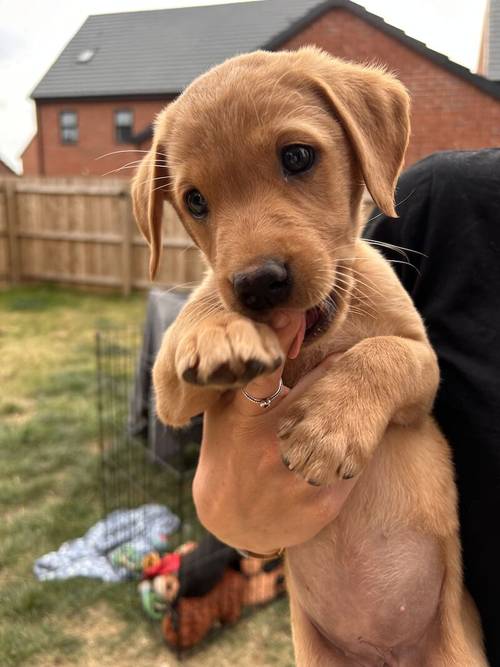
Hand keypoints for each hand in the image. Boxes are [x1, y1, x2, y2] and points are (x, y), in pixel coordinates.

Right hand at [192, 311, 359, 553]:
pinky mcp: (324, 503)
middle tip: (346, 357)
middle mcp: (269, 450)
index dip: (276, 341)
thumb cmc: (231, 449)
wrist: (235, 519)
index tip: (293, 314)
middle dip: (334, 373)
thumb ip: (248, 373)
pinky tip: (353, 431)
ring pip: (344, 429)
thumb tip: (283, 321)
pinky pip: (356, 460)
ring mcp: (298, 479)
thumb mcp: (228, 410)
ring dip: (352, 407)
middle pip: (316, 398)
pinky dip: (358, 440)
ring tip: (356, 393)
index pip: (258, 376)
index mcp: (242, 421)